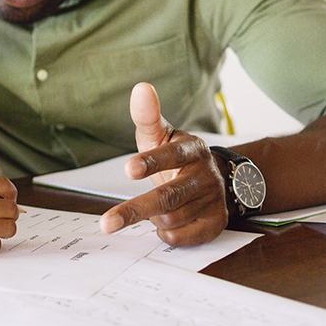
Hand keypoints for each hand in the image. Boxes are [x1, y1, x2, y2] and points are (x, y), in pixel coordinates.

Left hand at [98, 82, 227, 245]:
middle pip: (168, 196)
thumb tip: (141, 88)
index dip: (151, 162)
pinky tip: (164, 222)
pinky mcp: (215, 223)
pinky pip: (181, 237)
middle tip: (107, 222)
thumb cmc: (178, 156)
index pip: (172, 155)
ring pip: (171, 218)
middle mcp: (206, 175)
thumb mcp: (161, 135)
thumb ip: (148, 116)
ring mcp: (213, 200)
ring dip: (152, 218)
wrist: (218, 178)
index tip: (129, 169)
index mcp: (193, 149)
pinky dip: (165, 233)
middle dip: (135, 210)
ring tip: (149, 208)